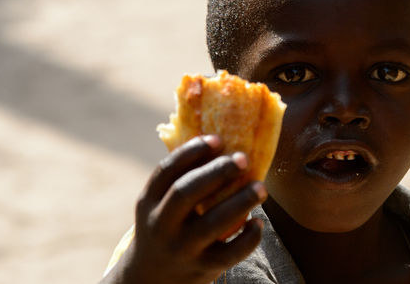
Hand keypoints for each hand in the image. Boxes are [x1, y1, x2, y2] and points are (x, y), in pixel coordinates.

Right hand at [102, 135, 267, 283]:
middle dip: (217, 172)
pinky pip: (229, 254)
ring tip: (261, 188)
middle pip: (186, 193)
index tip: (217, 139)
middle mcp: (160, 225)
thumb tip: (222, 141)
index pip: (166, 171)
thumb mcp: (160, 204)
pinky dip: (248, 238)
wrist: (151, 278)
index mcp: (148, 202)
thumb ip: (182, 178)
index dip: (191, 152)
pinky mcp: (202, 268)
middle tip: (244, 159)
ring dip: (240, 202)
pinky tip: (258, 223)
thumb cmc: (167, 227)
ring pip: (212, 223)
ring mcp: (181, 248)